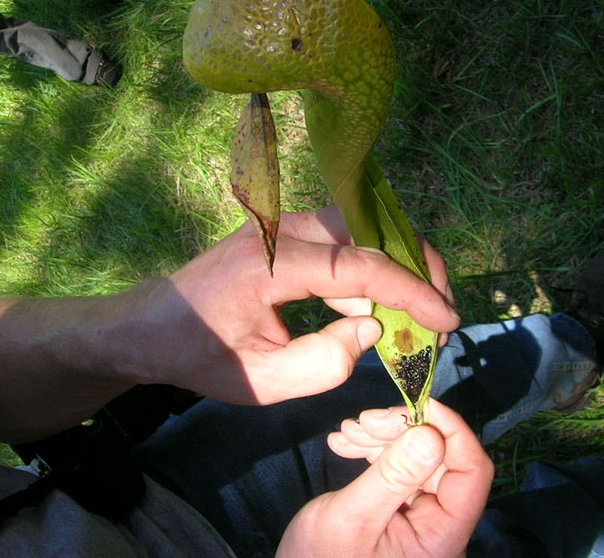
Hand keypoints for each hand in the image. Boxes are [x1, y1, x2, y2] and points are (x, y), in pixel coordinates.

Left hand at [131, 207, 458, 403]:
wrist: (156, 324)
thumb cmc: (202, 355)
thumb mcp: (261, 381)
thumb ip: (323, 364)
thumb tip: (374, 331)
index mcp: (269, 264)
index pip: (359, 266)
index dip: (411, 292)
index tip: (447, 320)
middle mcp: (281, 229)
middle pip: (371, 232)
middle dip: (418, 269)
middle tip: (442, 315)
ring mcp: (285, 223)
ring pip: (364, 231)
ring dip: (399, 268)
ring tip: (421, 316)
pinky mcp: (289, 229)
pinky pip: (347, 240)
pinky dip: (373, 270)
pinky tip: (379, 311)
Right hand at [277, 399, 493, 556]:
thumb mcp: (353, 517)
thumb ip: (394, 475)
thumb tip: (431, 431)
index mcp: (443, 536)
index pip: (471, 472)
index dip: (450, 430)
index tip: (418, 402)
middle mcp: (440, 526)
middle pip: (440, 460)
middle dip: (403, 430)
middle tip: (365, 419)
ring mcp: (420, 518)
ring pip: (417, 459)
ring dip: (383, 437)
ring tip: (348, 431)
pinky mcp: (401, 511)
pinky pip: (398, 470)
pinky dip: (373, 451)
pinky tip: (346, 443)